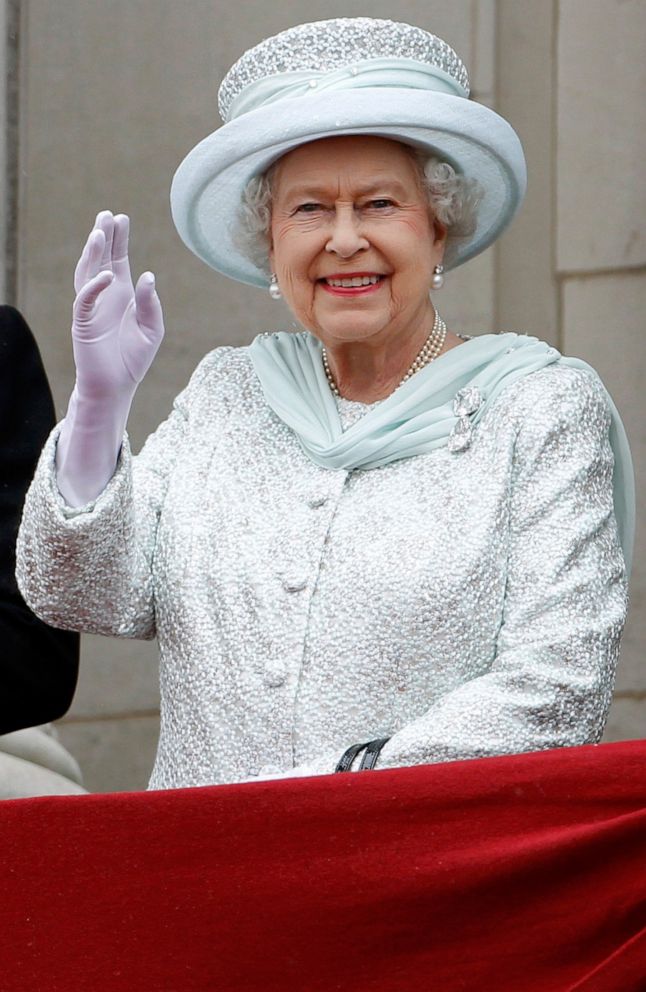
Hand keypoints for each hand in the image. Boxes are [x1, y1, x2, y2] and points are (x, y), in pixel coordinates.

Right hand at [72, 210, 163, 402]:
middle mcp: (105, 296)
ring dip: (93, 254)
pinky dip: (95, 286)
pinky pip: (85, 299)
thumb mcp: (152, 330)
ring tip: (99, 233)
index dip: (119, 239)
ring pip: (87, 273)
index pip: (118, 259)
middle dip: (103, 237)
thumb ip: (151, 304)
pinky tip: (108, 275)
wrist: (116, 386)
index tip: (121, 218)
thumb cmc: (133, 359)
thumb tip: (148, 276)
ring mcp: (92, 307)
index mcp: (122, 294)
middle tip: (106, 215)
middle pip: (101, 259)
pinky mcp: (83, 323)